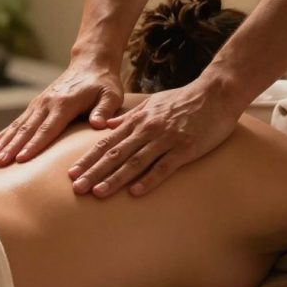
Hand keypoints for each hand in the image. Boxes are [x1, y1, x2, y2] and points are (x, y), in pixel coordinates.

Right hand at [0, 60, 123, 166]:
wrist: (90, 63)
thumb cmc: (103, 83)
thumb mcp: (111, 95)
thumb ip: (105, 110)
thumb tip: (99, 124)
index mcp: (64, 104)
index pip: (47, 129)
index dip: (34, 145)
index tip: (21, 160)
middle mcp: (47, 103)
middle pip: (27, 129)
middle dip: (13, 148)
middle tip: (0, 163)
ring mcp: (39, 103)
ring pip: (19, 126)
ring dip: (6, 142)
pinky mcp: (36, 104)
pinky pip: (18, 121)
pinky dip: (5, 133)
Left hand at [68, 78, 241, 197]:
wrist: (215, 93)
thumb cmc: (183, 99)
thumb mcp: (151, 104)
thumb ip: (128, 117)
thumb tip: (107, 126)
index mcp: (137, 121)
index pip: (106, 142)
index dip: (88, 159)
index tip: (71, 173)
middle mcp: (147, 130)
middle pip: (115, 154)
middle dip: (94, 172)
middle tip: (76, 188)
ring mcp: (165, 140)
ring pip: (135, 162)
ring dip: (115, 178)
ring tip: (98, 193)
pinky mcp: (185, 149)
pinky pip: (164, 167)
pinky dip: (148, 180)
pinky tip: (135, 192)